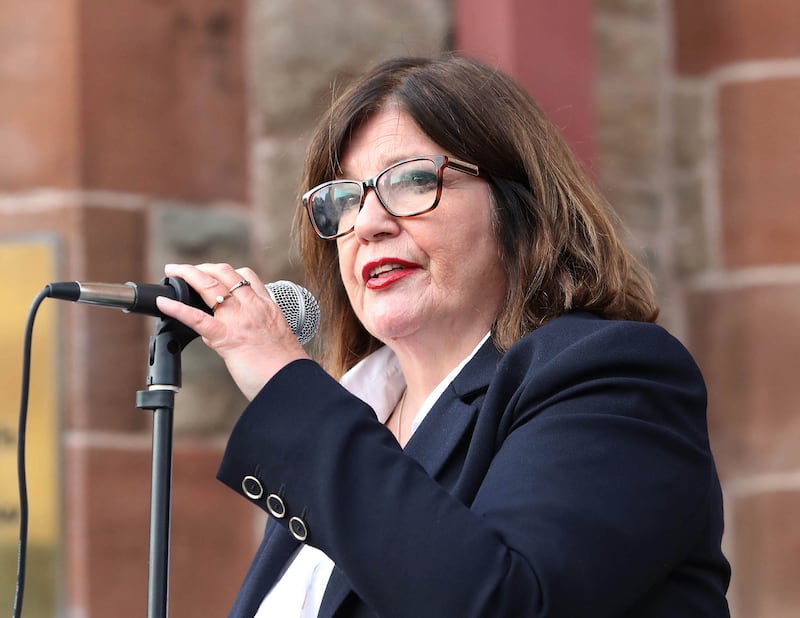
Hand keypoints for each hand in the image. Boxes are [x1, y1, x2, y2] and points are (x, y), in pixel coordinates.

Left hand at [155, 263, 310, 399]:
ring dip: (188, 274)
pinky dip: (176, 308)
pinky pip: (196, 317)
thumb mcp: (277, 338)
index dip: (226, 271)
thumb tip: (237, 335)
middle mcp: (253, 307)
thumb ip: (258, 330)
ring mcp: (239, 320)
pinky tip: (163, 303)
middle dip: (202, 267)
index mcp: (267, 307)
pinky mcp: (226, 337)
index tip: (213, 273)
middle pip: (225, 273)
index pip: (246, 276)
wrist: (292, 381)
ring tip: (174, 272)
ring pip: (210, 285)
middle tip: (186, 269)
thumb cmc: (286, 367)